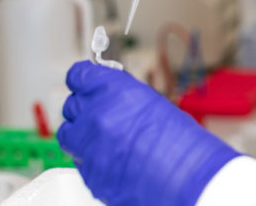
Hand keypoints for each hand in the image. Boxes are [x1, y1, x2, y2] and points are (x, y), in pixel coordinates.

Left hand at [57, 61, 238, 205]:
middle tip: (100, 114)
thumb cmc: (181, 141)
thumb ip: (121, 97)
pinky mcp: (89, 174)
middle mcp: (95, 116)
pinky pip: (79, 161)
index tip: (84, 84)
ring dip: (80, 133)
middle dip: (84, 108)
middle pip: (71, 105)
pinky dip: (91, 158)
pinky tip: (113, 160)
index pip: (78, 76)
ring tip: (102, 139)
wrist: (188, 179)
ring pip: (68, 134)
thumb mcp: (151, 103)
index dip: (82, 81)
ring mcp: (89, 147)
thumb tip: (107, 97)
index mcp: (112, 91)